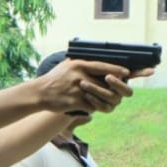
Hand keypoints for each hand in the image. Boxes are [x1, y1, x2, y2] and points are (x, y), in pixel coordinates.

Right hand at [34, 60, 148, 115]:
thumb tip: (97, 59)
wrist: (40, 93)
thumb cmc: (55, 78)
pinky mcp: (75, 102)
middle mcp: (80, 76)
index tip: (126, 72)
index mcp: (79, 65)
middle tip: (119, 89)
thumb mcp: (67, 65)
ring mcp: (78, 89)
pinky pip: (92, 106)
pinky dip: (94, 107)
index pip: (102, 66)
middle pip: (105, 83)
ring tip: (105, 99)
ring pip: (100, 95)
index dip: (116, 70)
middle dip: (114, 88)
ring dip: (104, 99)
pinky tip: (91, 106)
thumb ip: (82, 62)